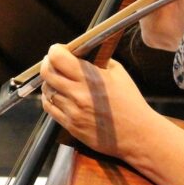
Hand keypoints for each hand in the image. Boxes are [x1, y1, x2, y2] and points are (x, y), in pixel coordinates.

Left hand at [39, 44, 159, 160]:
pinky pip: (49, 107)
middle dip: (48, 63)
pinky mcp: (70, 125)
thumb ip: (99, 60)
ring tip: (58, 79)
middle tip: (53, 61)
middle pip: (47, 73)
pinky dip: (49, 98)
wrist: (137, 134)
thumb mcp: (119, 73)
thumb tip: (81, 53)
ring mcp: (72, 111)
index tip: (58, 49)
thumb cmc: (131, 103)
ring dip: (49, 81)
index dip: (55, 50)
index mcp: (90, 78)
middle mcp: (78, 94)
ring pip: (47, 90)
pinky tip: (57, 94)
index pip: (58, 58)